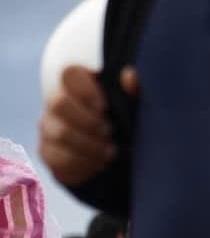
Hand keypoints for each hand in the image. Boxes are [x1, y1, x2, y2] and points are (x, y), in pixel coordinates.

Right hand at [38, 65, 135, 186]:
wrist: (113, 153)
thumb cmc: (124, 121)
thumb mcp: (133, 106)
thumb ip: (133, 91)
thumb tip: (130, 75)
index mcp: (79, 84)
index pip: (69, 73)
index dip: (85, 89)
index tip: (104, 107)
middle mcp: (57, 101)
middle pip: (58, 103)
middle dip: (87, 120)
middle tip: (110, 132)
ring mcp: (49, 126)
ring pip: (59, 133)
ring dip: (89, 145)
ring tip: (110, 152)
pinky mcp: (47, 151)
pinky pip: (58, 158)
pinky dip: (83, 164)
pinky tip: (99, 164)